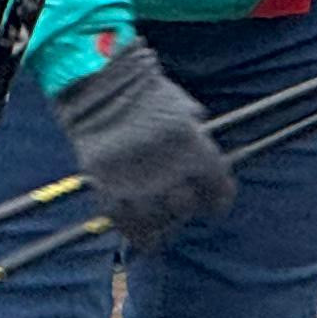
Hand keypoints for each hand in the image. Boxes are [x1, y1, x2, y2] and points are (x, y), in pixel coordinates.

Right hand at [48, 39, 237, 241]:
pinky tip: (137, 237)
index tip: (215, 206)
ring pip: (153, 220)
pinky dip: (130, 230)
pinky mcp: (104, 182)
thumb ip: (194, 130)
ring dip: (158, 226)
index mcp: (192, 147)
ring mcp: (134, 178)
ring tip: (159, 233)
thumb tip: (202, 144)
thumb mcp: (181, 105)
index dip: (218, 201)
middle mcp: (167, 168)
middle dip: (185, 207)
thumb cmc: (142, 86)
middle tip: (180, 206)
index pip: (218, 188)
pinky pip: (120, 218)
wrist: (98, 80)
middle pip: (185, 206)